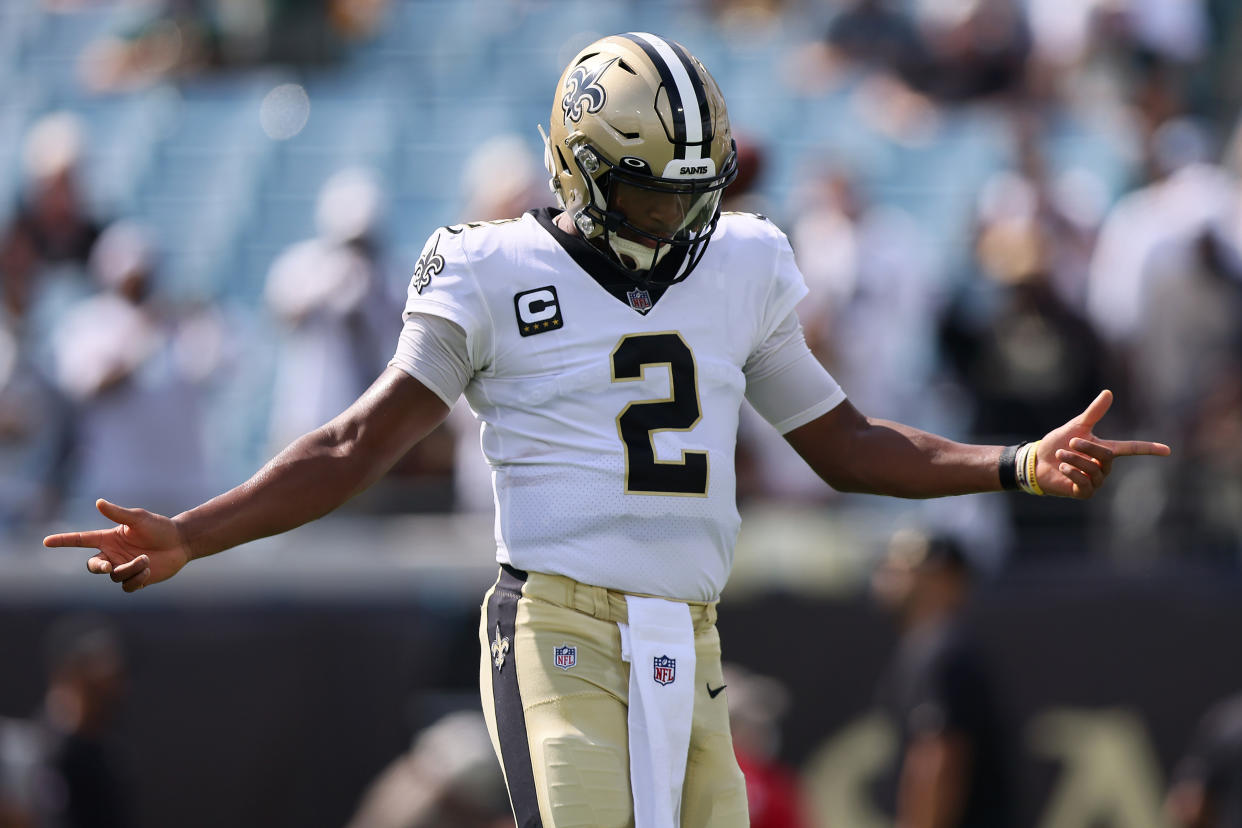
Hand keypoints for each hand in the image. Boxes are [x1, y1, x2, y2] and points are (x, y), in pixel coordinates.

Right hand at [44, 499, 190, 591]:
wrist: (180, 542)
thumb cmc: (159, 527)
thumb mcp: (138, 518)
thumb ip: (118, 513)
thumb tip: (98, 502)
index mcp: (109, 538)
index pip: (81, 540)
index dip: (64, 541)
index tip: (47, 541)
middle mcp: (113, 554)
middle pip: (93, 566)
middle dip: (98, 567)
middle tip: (108, 566)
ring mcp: (123, 568)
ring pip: (114, 577)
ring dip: (130, 568)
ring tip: (146, 559)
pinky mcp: (135, 580)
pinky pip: (127, 586)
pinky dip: (137, 578)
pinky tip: (148, 570)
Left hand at [1036, 390, 1170, 498]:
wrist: (1037, 462)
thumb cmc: (1057, 444)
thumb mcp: (1076, 426)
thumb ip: (1094, 413)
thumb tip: (1108, 392)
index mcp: (1105, 451)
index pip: (1132, 448)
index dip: (1149, 448)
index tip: (1168, 450)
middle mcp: (1104, 467)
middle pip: (1106, 456)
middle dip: (1086, 447)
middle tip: (1070, 442)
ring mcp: (1095, 482)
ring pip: (1093, 469)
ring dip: (1073, 460)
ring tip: (1061, 455)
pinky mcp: (1084, 493)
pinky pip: (1085, 483)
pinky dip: (1071, 473)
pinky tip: (1062, 469)